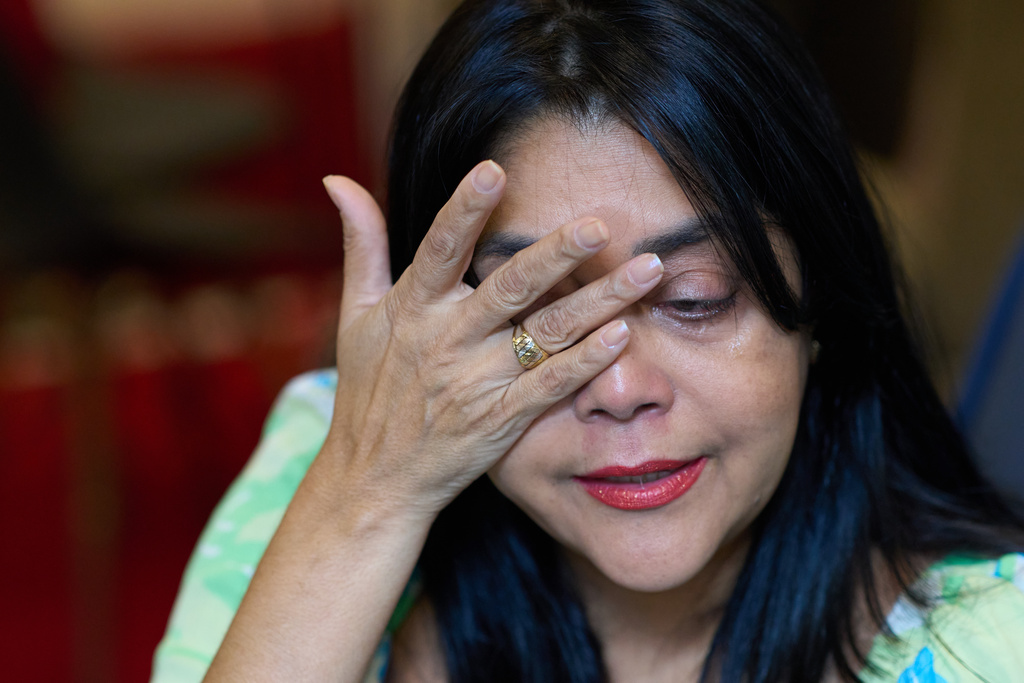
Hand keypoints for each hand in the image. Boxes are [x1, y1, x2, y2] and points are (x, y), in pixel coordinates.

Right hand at [320, 160, 663, 518]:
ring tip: (646, 270)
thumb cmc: (367, 390)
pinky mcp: (501, 420)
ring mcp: (476, 383)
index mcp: (411, 308)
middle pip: (507, 289)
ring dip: (599, 300)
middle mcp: (446, 341)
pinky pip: (551, 386)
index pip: (439, 250)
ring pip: (545, 333)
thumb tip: (338, 180)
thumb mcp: (354, 314)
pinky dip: (587, 362)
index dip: (463, 211)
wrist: (372, 480)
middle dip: (555, 255)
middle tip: (599, 224)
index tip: (493, 171)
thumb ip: (361, 245)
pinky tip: (624, 335)